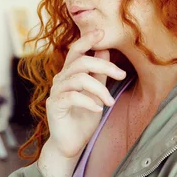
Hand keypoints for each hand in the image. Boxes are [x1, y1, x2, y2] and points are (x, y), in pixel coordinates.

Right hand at [45, 29, 126, 158]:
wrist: (70, 143)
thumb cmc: (83, 118)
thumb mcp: (96, 93)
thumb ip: (99, 73)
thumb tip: (104, 49)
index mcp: (69, 73)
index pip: (76, 50)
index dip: (87, 40)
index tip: (102, 32)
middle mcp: (60, 79)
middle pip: (80, 61)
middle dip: (104, 65)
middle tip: (121, 75)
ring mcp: (56, 92)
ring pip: (78, 78)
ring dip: (99, 89)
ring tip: (110, 103)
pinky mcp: (54, 105)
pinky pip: (72, 97)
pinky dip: (88, 101)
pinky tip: (98, 110)